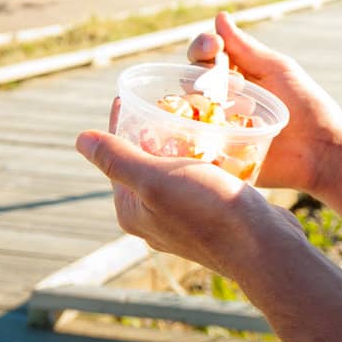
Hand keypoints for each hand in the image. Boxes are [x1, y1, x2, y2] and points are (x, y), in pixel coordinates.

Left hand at [76, 109, 302, 274]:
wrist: (262, 246)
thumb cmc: (208, 211)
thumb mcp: (156, 178)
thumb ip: (118, 158)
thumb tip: (80, 139)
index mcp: (132, 210)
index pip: (118, 157)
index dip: (123, 124)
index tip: (133, 94)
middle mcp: (154, 217)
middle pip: (147, 162)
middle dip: (156, 130)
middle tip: (172, 100)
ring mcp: (185, 218)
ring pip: (177, 169)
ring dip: (184, 142)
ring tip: (197, 114)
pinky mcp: (213, 214)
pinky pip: (203, 178)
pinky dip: (208, 157)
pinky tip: (221, 141)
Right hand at [187, 13, 341, 198]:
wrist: (321, 150)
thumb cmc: (305, 105)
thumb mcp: (277, 70)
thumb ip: (246, 48)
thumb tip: (220, 16)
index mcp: (236, 75)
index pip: (205, 56)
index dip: (203, 47)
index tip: (214, 46)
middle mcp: (221, 100)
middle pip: (192, 79)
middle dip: (202, 74)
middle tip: (224, 81)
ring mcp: (216, 128)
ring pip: (188, 110)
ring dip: (200, 102)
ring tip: (226, 107)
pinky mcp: (216, 155)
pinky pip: (193, 143)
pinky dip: (193, 133)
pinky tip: (205, 129)